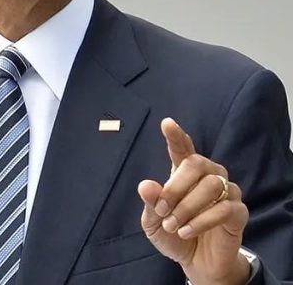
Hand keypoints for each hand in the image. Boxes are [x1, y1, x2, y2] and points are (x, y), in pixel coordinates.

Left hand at [137, 118, 250, 284]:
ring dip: (187, 207)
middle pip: (197, 164)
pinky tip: (186, 232)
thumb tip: (145, 185)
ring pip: (212, 185)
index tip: (167, 123)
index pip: (182, 149)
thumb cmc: (173, 233)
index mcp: (184, 173)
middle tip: (161, 210)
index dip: (176, 136)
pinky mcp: (238, 212)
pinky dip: (201, 221)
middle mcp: (208, 177)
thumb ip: (151, 203)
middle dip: (175, 187)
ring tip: (173, 224)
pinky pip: (225, 208)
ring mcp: (227, 193)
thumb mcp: (153, 221)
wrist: (195, 261)